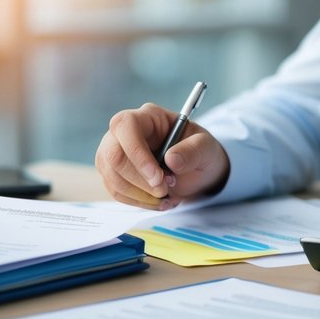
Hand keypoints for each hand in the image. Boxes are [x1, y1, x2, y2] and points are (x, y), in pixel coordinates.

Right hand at [95, 102, 229, 209]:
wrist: (197, 171)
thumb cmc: (200, 152)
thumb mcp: (207, 148)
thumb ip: (193, 150)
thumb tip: (171, 159)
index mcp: (148, 116)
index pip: (126, 126)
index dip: (137, 154)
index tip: (158, 178)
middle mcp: (125, 132)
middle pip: (114, 156)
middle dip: (140, 180)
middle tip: (165, 190)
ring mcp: (115, 152)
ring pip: (113, 177)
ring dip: (140, 195)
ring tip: (167, 197)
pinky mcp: (113, 173)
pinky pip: (116, 191)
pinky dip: (138, 202)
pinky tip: (158, 201)